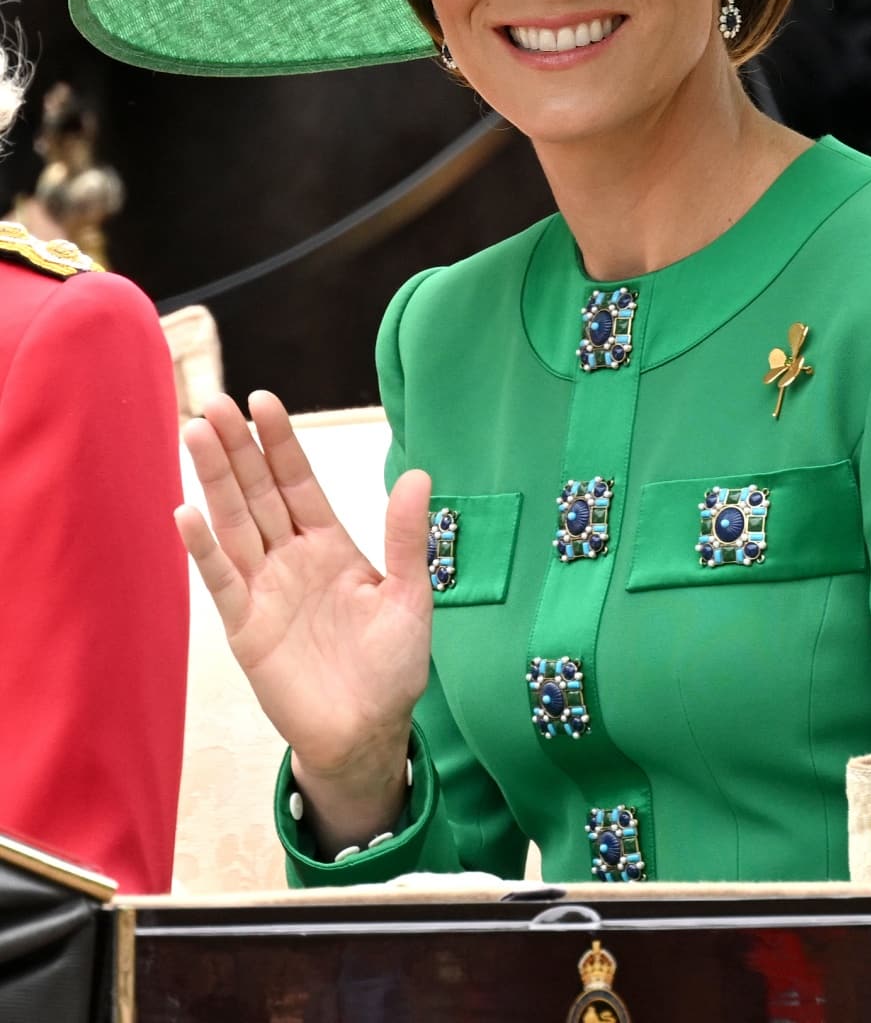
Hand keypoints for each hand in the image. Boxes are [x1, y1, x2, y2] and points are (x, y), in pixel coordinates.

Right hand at [177, 392, 432, 825]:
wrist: (367, 733)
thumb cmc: (392, 667)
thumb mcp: (410, 597)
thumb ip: (407, 539)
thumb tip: (419, 475)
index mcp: (331, 545)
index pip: (300, 482)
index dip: (280, 443)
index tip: (263, 401)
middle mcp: (292, 559)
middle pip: (258, 493)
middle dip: (238, 448)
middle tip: (215, 403)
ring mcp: (265, 590)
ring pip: (235, 524)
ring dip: (214, 481)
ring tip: (194, 434)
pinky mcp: (246, 627)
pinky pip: (222, 581)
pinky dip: (204, 548)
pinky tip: (186, 512)